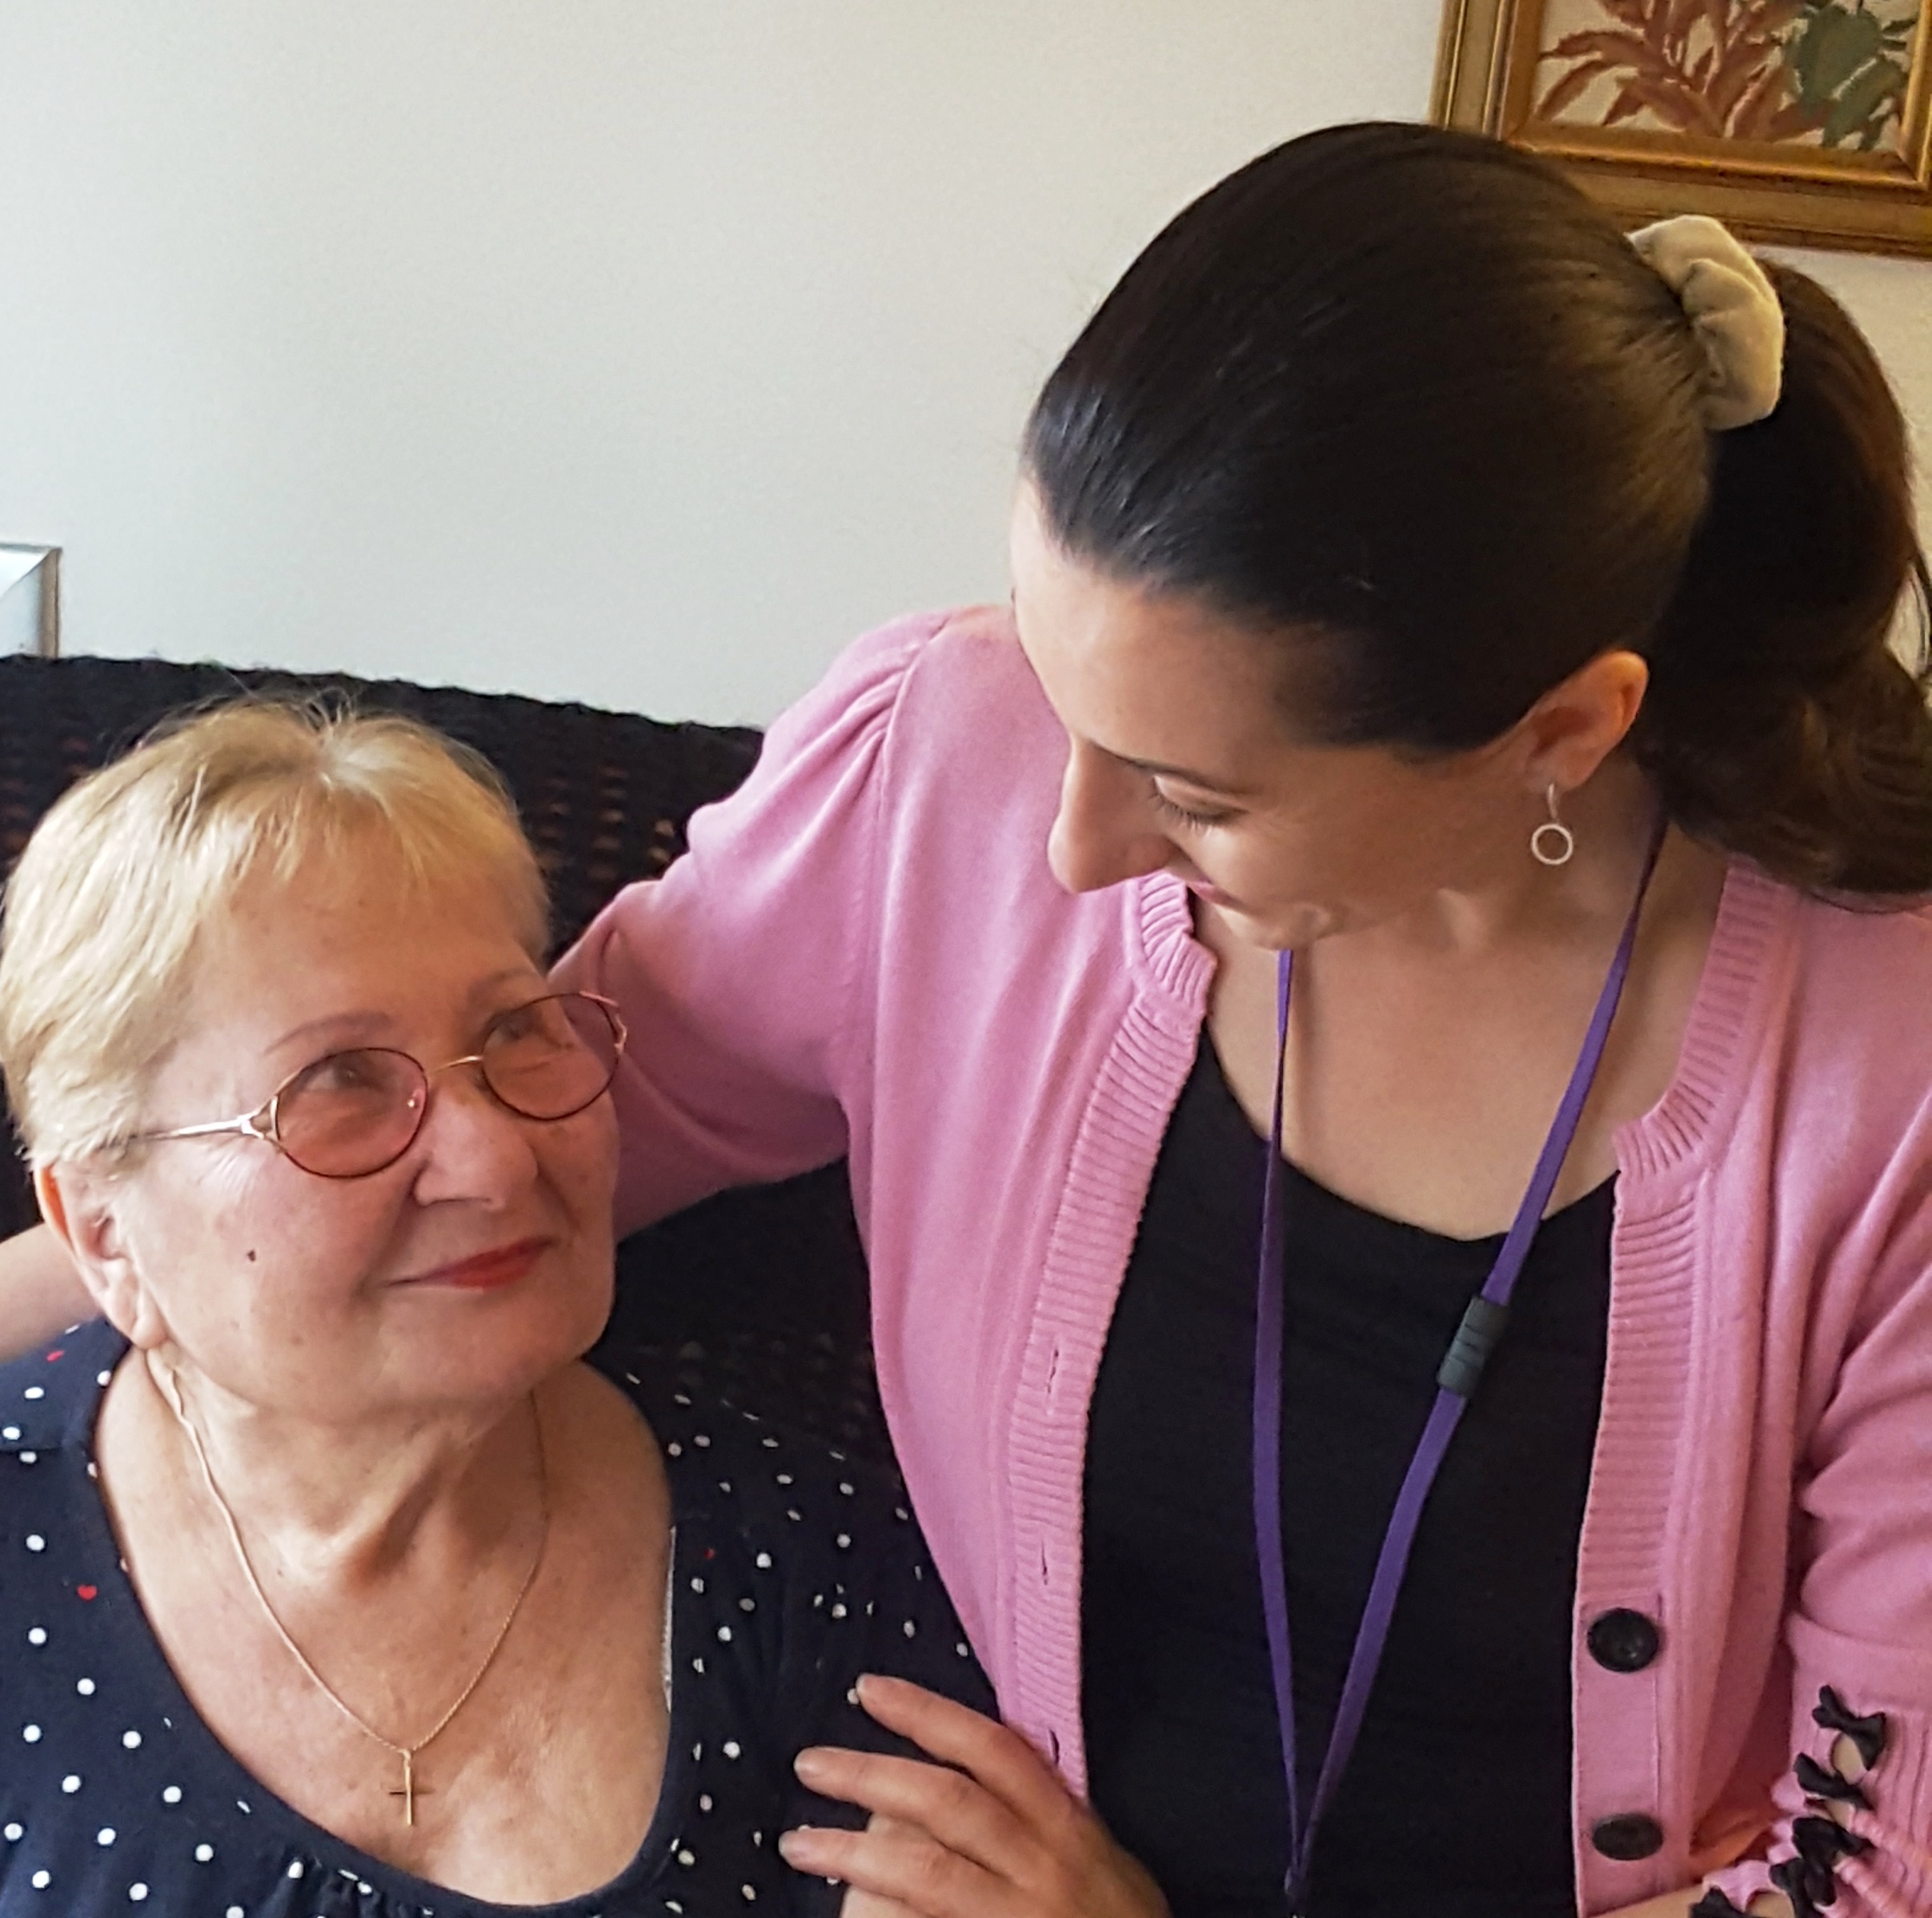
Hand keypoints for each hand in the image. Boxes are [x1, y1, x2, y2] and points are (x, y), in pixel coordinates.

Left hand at [779, 1673, 1169, 1917]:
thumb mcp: (1097, 1857)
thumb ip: (1039, 1814)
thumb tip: (956, 1771)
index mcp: (1067, 1828)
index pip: (991, 1750)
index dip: (927, 1713)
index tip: (870, 1690)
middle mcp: (1041, 1869)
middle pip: (944, 1804)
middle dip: (870, 1776)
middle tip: (811, 1763)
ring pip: (922, 1873)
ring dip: (850, 1854)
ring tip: (799, 1842)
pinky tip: (843, 1912)